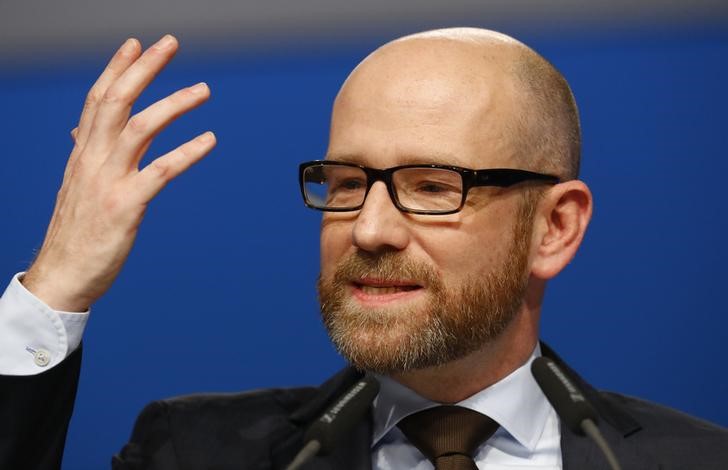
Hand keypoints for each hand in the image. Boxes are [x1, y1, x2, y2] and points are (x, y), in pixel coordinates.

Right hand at [22, 35, 215, 311]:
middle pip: (117, 102)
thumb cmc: (76, 232)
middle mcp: (92, 161)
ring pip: (140, 128)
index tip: (136, 44)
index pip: (98, 100)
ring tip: (203, 89)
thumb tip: (81, 131)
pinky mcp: (125, 206)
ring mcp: (108, 182)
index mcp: (82, 154)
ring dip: (174, 104)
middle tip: (170, 43)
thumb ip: (87, 156)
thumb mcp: (77, 186)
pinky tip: (210, 139)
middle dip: (144, 69)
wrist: (63, 275)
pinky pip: (161, 171)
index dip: (117, 69)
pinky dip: (187, 152)